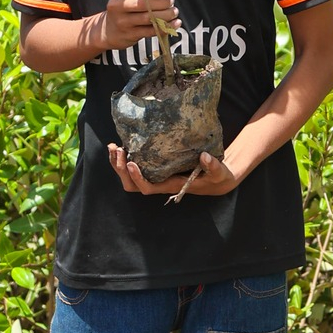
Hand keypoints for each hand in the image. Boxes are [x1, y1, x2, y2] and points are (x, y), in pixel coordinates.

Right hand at [101, 0, 179, 52]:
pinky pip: (151, 31)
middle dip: (162, 3)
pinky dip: (166, 27)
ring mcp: (123, 22)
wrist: (109, 31)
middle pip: (144, 4)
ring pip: (149, 18)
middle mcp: (117, 6)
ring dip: (166, 15)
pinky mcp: (130, 35)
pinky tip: (175, 23)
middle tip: (171, 2)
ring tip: (174, 12)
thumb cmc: (124, 8)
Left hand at [107, 146, 241, 198]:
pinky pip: (134, 166)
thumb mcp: (219, 172)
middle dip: (121, 169)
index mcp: (171, 185)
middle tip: (118, 150)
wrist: (216, 179)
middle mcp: (159, 182)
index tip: (131, 163)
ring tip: (113, 146)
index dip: (137, 178)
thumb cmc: (216, 177)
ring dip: (118, 163)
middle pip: (132, 185)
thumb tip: (204, 156)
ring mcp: (155, 176)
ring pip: (129, 177)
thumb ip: (213, 166)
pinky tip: (122, 144)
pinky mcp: (155, 167)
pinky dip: (124, 158)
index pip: (148, 187)